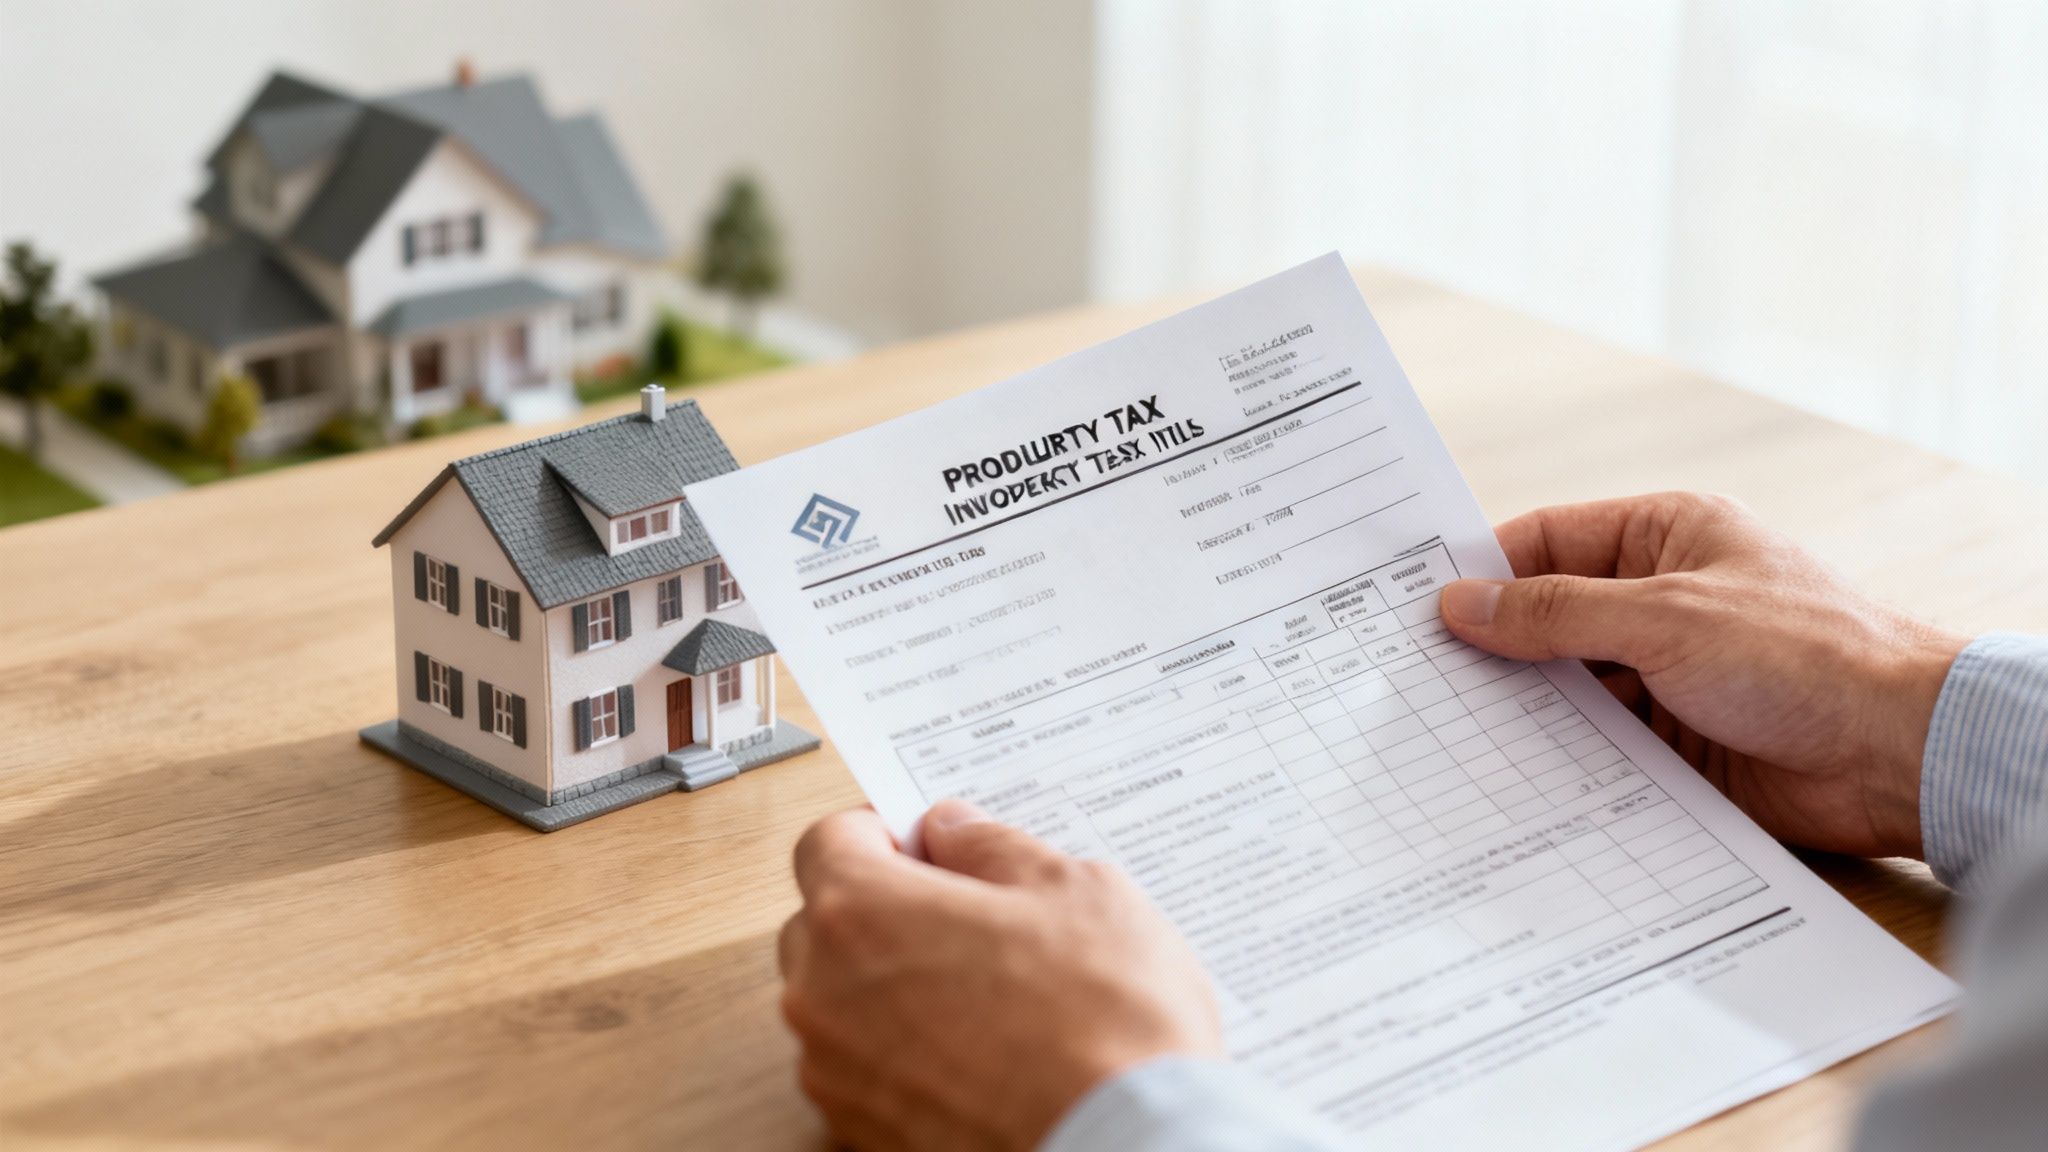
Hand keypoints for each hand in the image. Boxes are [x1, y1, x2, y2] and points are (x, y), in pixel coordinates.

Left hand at [778, 801, 1221, 1151]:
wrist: (1127, 1143)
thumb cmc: (1106, 1023)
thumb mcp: (1071, 891)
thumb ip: (993, 848)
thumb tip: (955, 832)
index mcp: (862, 914)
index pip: (827, 841)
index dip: (881, 831)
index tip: (926, 843)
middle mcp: (825, 995)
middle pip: (825, 923)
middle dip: (885, 908)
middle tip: (971, 914)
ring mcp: (837, 1075)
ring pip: (842, 1001)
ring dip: (893, 984)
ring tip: (989, 992)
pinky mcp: (861, 1133)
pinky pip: (865, 1069)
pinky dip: (906, 1052)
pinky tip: (982, 1051)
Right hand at [1439, 492, 1966, 859]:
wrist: (1896, 754)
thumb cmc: (1806, 655)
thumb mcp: (1663, 617)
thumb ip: (1556, 613)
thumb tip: (1463, 604)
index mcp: (1667, 537)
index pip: (1549, 541)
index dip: (1484, 572)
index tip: (1418, 607)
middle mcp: (1662, 600)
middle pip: (1549, 618)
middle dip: (1492, 648)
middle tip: (1416, 676)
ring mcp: (1668, 673)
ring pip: (1567, 686)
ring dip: (1523, 709)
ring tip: (1445, 730)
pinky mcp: (1675, 742)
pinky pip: (1595, 745)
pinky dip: (1557, 758)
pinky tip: (1506, 773)